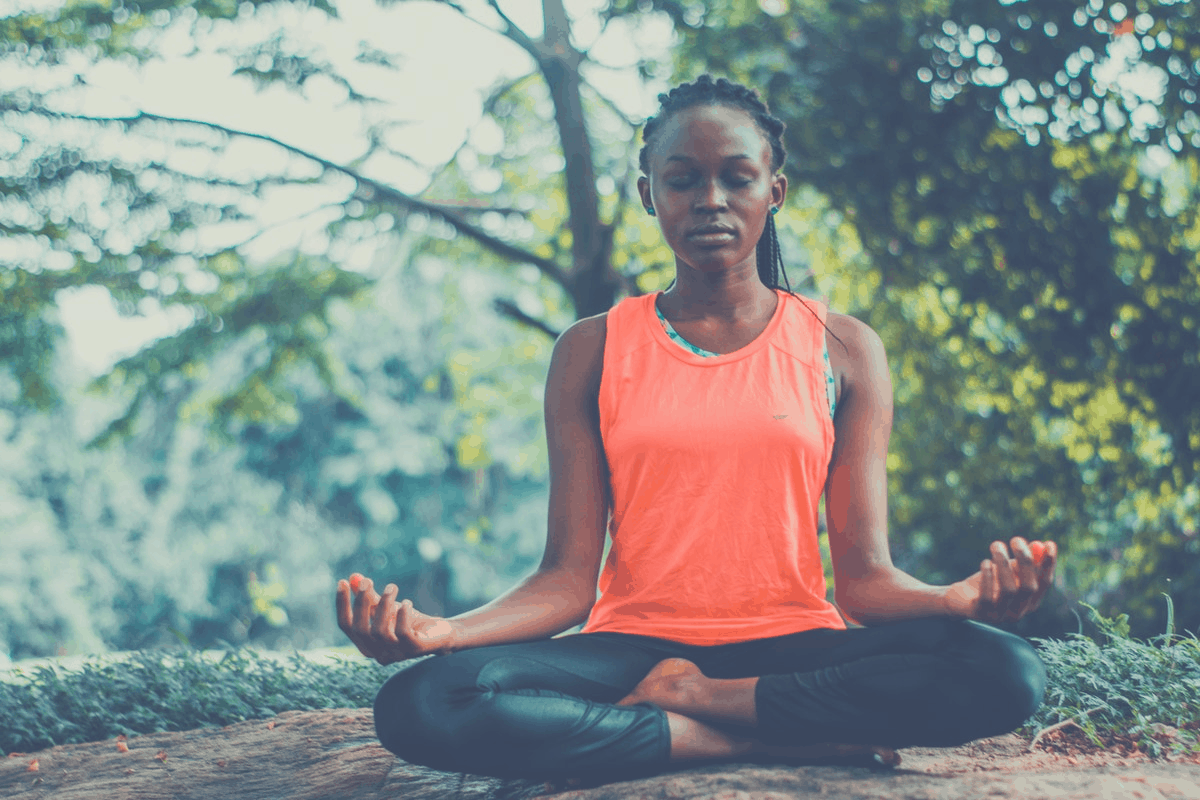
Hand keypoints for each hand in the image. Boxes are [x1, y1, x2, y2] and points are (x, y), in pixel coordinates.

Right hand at [336, 573, 457, 664]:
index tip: (342, 582)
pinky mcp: (414, 650)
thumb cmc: (409, 621)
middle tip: (368, 581)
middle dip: (361, 603)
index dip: (342, 604)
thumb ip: (369, 596)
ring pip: (379, 631)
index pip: (346, 626)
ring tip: (392, 587)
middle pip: (360, 629)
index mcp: (366, 645)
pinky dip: (402, 615)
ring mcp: (396, 654)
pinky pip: (403, 633)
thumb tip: (353, 577)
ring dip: (384, 605)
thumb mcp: (386, 607)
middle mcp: (378, 654)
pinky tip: (406, 602)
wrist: (440, 633)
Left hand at [943, 537, 1057, 624]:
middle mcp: (1018, 612)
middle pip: (1028, 587)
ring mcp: (999, 615)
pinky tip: (985, 562)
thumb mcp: (1008, 570)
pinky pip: (987, 596)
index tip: (1049, 543)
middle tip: (1016, 540)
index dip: (1048, 564)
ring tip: (996, 545)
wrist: (959, 598)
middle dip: (1025, 561)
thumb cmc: (989, 581)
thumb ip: (1024, 560)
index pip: (1044, 583)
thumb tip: (1039, 544)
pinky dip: (988, 577)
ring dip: (1004, 564)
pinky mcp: (980, 613)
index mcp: (1029, 602)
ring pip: (1009, 590)